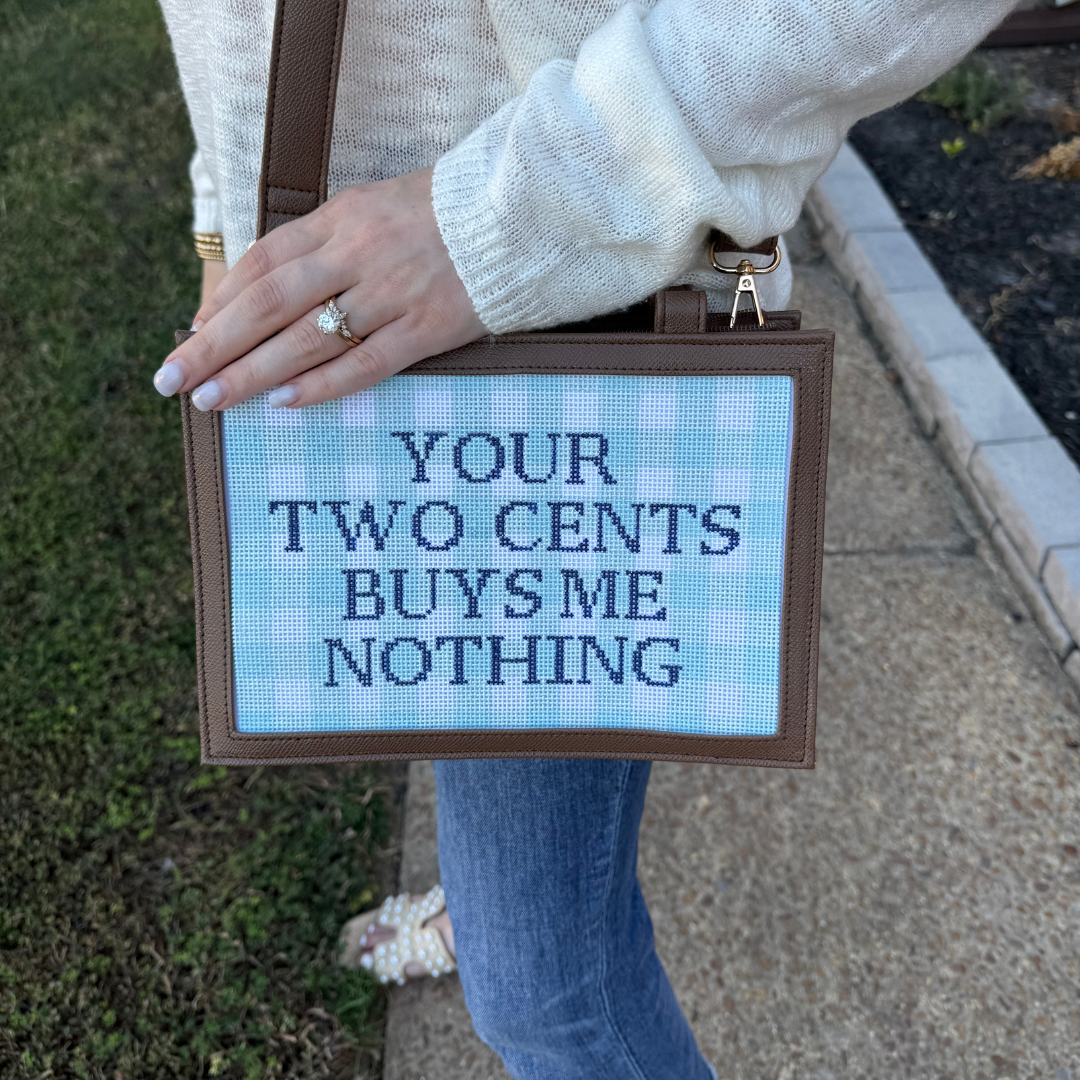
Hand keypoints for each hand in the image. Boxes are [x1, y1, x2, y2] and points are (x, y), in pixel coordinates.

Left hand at [153, 167, 485, 409]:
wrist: (516, 215)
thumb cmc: (439, 217)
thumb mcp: (372, 209)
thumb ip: (322, 245)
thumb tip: (263, 291)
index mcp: (341, 219)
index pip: (264, 261)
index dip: (222, 300)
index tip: (192, 332)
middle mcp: (358, 255)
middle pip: (269, 303)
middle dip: (214, 344)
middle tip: (173, 379)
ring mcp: (392, 294)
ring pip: (307, 338)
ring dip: (252, 372)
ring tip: (212, 401)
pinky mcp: (427, 329)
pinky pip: (366, 363)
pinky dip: (323, 384)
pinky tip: (286, 403)